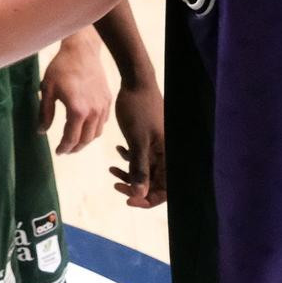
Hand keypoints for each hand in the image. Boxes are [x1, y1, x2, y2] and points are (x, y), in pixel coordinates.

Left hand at [38, 32, 110, 153]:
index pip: (71, 138)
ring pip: (97, 133)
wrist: (82, 51)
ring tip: (75, 141)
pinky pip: (103, 122)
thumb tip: (41, 131)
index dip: (64, 148)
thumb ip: (45, 113)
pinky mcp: (108, 100)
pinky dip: (95, 129)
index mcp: (78, 111)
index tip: (58, 152)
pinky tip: (86, 127)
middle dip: (75, 148)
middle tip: (66, 150)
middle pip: (86, 140)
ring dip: (86, 140)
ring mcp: (103, 106)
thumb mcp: (47, 90)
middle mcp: (94, 112)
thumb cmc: (61, 68)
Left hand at [109, 78, 167, 206]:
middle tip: (116, 185)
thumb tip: (139, 195)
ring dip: (130, 173)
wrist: (135, 82)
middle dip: (135, 186)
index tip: (127, 199)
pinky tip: (118, 148)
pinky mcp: (149, 138)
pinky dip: (130, 157)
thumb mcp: (137, 142)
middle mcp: (167, 154)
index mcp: (169, 157)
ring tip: (112, 170)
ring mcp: (158, 146)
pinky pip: (142, 156)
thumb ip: (139, 169)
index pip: (165, 191)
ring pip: (146, 170)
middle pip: (155, 183)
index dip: (147, 200)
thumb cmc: (139, 110)